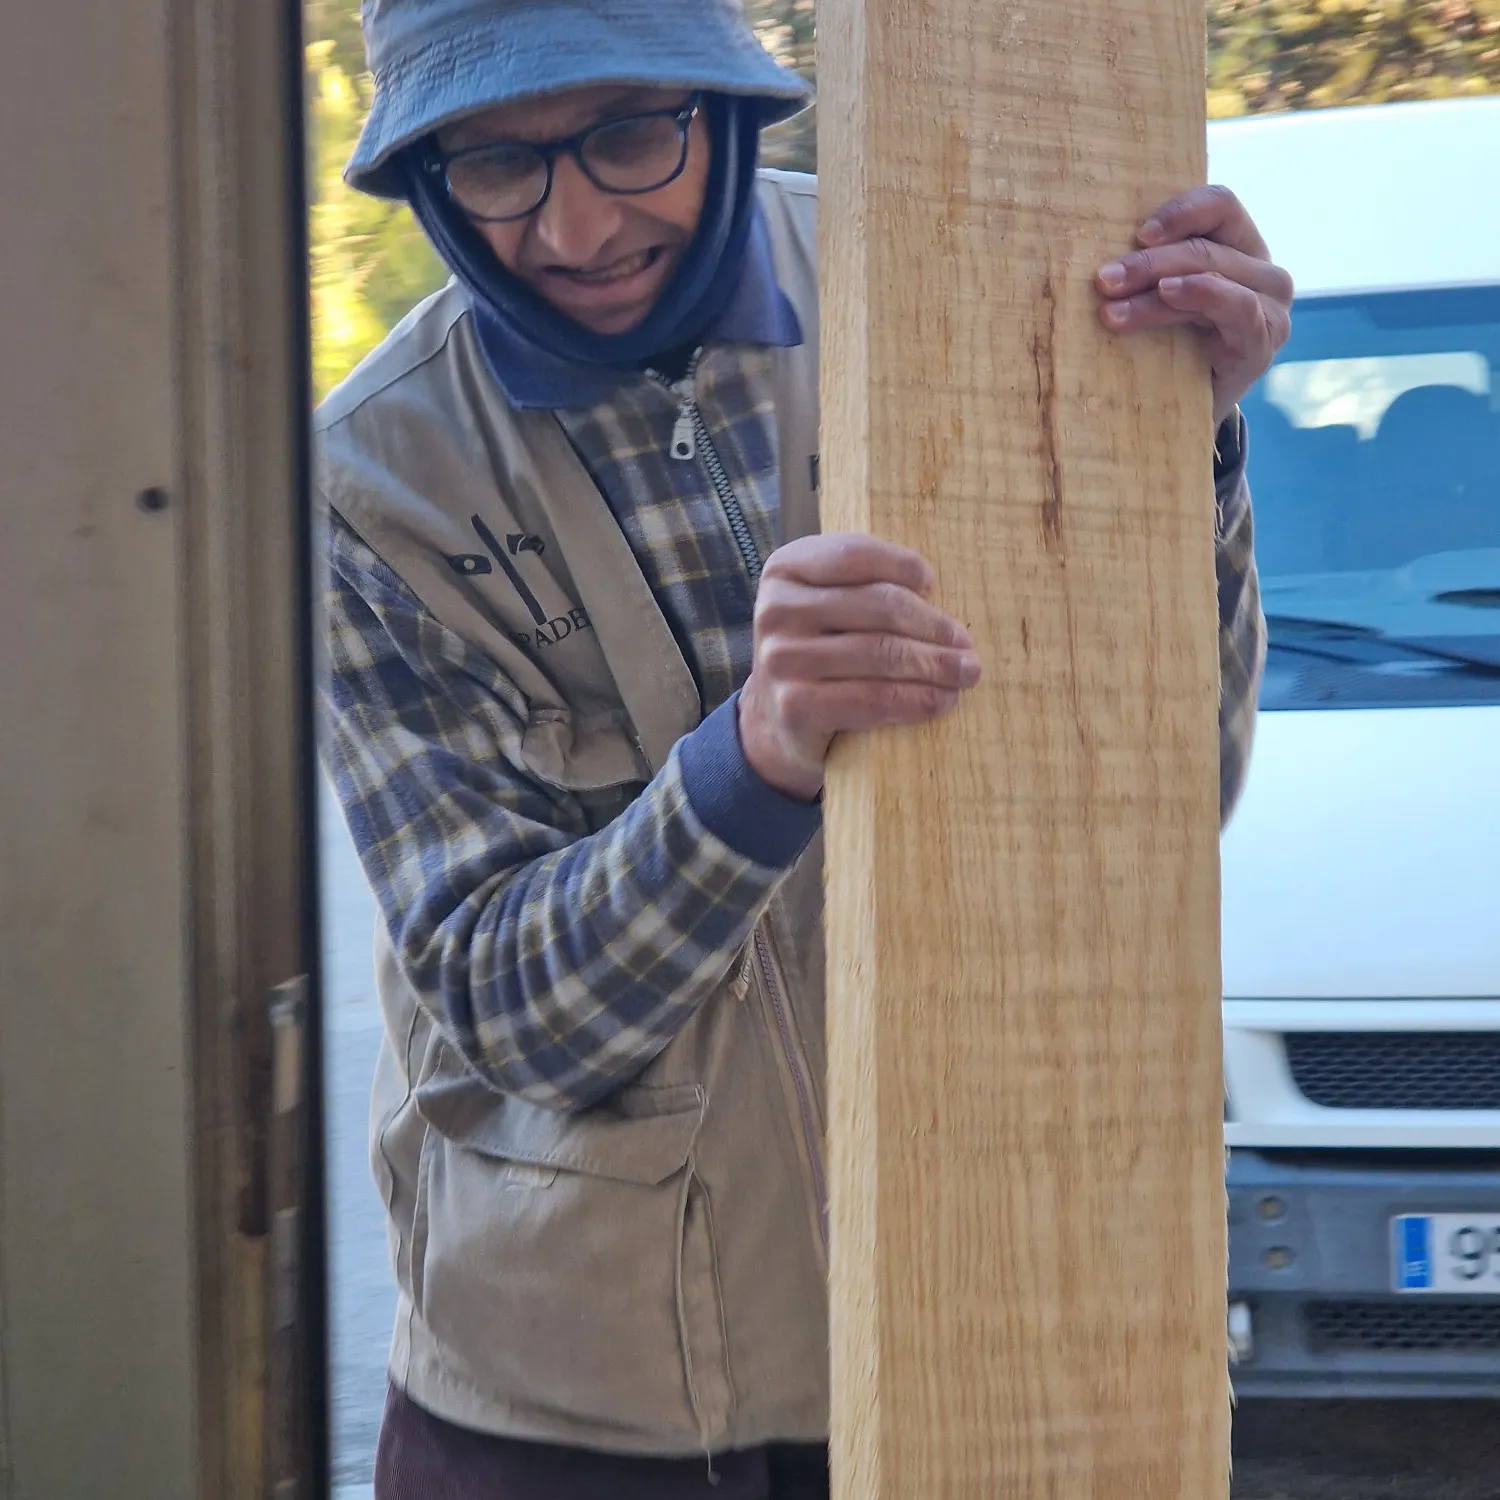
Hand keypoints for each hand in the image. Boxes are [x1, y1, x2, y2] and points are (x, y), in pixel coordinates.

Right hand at [738, 534, 980, 800]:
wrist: (778, 723)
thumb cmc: (821, 654)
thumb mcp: (829, 606)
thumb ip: (864, 586)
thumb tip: (935, 588)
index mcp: (785, 569)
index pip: (856, 554)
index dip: (903, 566)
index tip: (934, 585)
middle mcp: (775, 609)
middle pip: (878, 605)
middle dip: (933, 625)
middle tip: (966, 644)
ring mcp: (781, 659)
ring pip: (881, 653)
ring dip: (935, 665)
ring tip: (966, 673)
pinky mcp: (794, 705)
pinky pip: (872, 698)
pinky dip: (917, 700)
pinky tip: (942, 701)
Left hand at [1094, 184, 1292, 427]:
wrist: (1181, 422)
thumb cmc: (1163, 351)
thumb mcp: (1155, 301)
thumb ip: (1147, 270)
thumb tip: (1095, 249)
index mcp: (1238, 246)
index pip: (1219, 206)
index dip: (1179, 211)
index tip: (1136, 233)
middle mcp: (1262, 270)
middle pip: (1206, 245)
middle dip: (1147, 262)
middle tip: (1103, 279)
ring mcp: (1269, 306)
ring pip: (1212, 273)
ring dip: (1156, 286)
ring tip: (1112, 308)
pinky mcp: (1264, 341)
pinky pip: (1237, 307)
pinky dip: (1201, 294)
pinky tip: (1168, 295)